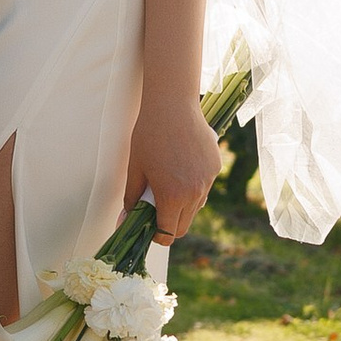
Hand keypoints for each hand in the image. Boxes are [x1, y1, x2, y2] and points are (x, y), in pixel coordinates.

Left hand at [129, 88, 225, 243]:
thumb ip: (131, 199)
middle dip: (169, 224)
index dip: (156, 235)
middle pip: (183, 226)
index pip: (168, 234)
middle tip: (155, 209)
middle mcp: (194, 193)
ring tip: (169, 184)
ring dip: (182, 206)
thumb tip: (124, 221)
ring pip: (195, 207)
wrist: (172, 105)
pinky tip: (182, 167)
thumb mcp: (135, 169)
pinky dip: (194, 186)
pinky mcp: (215, 166)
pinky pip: (204, 187)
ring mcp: (208, 180)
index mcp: (172, 197)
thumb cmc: (149, 135)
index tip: (148, 227)